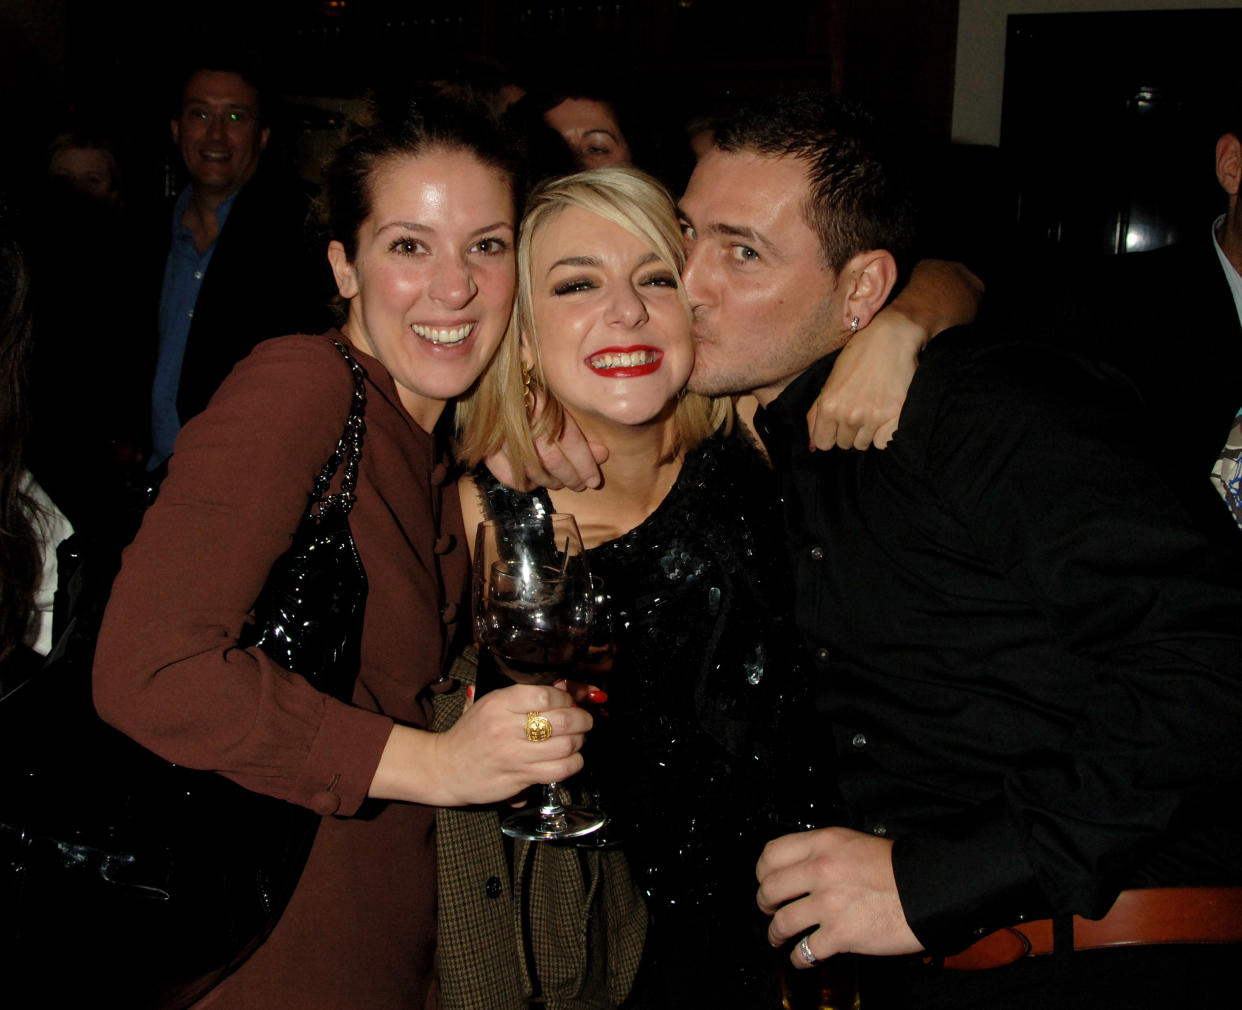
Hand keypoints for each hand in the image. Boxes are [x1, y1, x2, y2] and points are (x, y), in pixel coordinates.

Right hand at [370, 682, 591, 806]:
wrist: (446, 767)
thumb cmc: (473, 732)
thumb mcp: (493, 704)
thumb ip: (526, 696)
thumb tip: (566, 687)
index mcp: (499, 704)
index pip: (545, 694)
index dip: (566, 697)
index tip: (570, 700)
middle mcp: (506, 728)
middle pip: (561, 721)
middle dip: (582, 719)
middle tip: (584, 719)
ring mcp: (513, 756)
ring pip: (565, 746)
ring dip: (579, 741)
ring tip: (578, 739)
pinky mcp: (519, 779)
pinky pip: (558, 771)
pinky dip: (573, 763)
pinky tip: (571, 759)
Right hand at [484, 390, 608, 490]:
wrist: (491, 385)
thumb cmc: (530, 394)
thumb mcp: (556, 405)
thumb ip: (578, 430)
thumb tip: (602, 455)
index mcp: (543, 405)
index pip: (570, 441)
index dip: (585, 464)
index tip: (594, 480)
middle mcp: (523, 422)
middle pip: (553, 460)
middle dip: (571, 477)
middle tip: (580, 485)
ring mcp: (502, 438)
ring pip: (533, 471)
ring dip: (551, 482)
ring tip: (561, 483)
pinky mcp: (488, 449)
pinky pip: (509, 477)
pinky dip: (525, 484)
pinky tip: (534, 482)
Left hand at [756, 826, 921, 965]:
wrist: (928, 889)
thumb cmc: (897, 868)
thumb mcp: (854, 843)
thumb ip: (824, 852)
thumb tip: (803, 867)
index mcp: (823, 843)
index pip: (771, 854)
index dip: (763, 871)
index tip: (766, 880)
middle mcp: (820, 870)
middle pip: (770, 889)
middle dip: (765, 903)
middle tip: (769, 908)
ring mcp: (828, 903)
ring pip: (782, 921)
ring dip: (776, 933)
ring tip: (778, 936)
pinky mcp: (840, 934)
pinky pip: (805, 950)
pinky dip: (799, 958)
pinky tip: (802, 957)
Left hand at [806, 307, 921, 449]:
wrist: (892, 338)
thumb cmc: (858, 355)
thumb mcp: (829, 381)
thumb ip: (816, 414)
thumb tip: (812, 446)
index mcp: (828, 406)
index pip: (822, 443)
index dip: (829, 434)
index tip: (837, 425)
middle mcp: (849, 415)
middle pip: (844, 444)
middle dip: (849, 431)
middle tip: (859, 409)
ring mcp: (873, 418)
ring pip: (864, 444)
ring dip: (867, 432)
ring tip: (873, 408)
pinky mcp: (895, 417)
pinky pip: (883, 442)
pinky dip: (884, 433)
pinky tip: (885, 414)